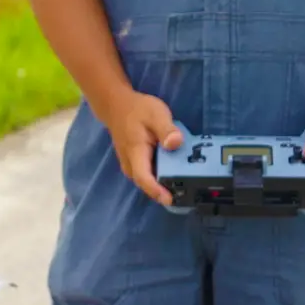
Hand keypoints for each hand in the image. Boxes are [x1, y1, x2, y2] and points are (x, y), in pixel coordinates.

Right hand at [99, 88, 183, 204]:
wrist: (116, 105)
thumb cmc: (137, 109)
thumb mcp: (156, 114)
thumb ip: (166, 129)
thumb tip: (175, 143)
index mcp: (135, 153)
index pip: (144, 178)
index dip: (156, 191)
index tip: (170, 199)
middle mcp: (130, 164)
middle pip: (146, 184)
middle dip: (164, 192)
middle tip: (187, 193)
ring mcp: (131, 164)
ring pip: (147, 180)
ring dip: (163, 184)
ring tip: (185, 185)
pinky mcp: (135, 163)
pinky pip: (148, 174)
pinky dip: (160, 176)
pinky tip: (176, 172)